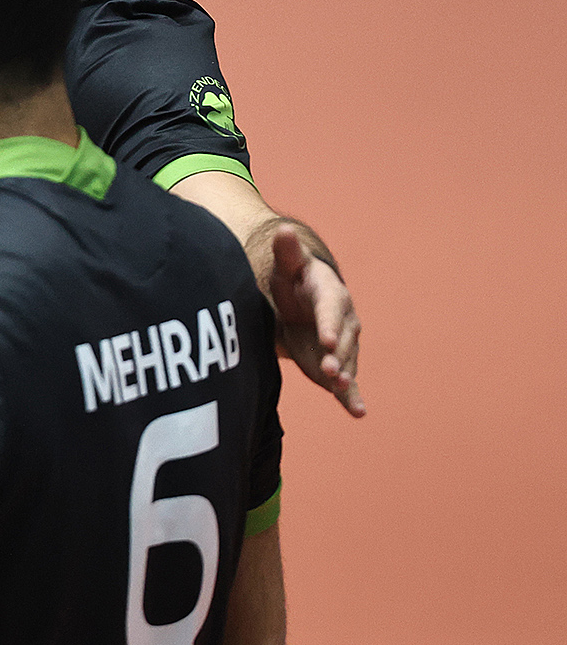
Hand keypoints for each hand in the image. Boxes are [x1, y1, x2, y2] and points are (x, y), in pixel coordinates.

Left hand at [269, 226, 364, 416]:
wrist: (298, 300)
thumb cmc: (291, 279)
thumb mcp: (286, 264)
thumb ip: (286, 252)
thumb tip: (284, 231)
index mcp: (332, 295)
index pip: (331, 310)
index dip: (329, 325)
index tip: (325, 339)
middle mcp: (344, 321)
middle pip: (342, 341)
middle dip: (337, 356)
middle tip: (330, 371)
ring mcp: (342, 345)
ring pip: (346, 362)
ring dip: (344, 378)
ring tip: (340, 390)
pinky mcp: (336, 364)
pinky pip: (347, 382)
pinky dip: (352, 398)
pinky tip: (359, 413)